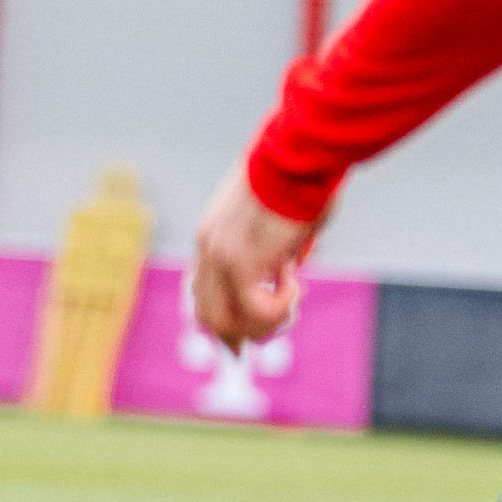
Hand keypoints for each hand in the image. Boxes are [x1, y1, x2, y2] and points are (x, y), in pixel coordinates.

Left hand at [191, 173, 314, 348]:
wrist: (299, 155)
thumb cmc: (300, 180)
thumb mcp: (279, 222)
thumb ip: (274, 252)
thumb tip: (285, 271)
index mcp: (211, 237)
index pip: (201, 297)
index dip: (224, 326)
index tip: (242, 346)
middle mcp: (208, 249)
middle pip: (208, 318)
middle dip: (244, 335)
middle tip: (281, 320)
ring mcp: (221, 257)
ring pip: (228, 322)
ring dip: (266, 323)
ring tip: (292, 298)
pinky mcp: (243, 263)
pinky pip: (257, 310)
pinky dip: (281, 307)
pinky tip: (295, 283)